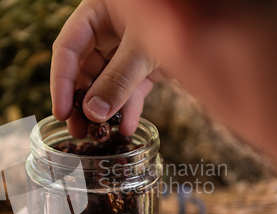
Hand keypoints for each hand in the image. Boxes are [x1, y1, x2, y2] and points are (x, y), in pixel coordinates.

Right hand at [51, 0, 166, 137]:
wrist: (214, 18)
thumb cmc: (174, 15)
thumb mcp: (141, 48)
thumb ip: (117, 79)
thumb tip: (94, 114)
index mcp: (97, 13)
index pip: (68, 50)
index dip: (62, 82)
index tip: (62, 112)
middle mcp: (108, 30)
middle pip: (85, 70)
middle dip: (83, 102)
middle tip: (78, 131)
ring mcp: (127, 47)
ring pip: (108, 82)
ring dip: (105, 110)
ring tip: (100, 136)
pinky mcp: (146, 62)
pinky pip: (132, 87)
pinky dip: (130, 107)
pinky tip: (127, 127)